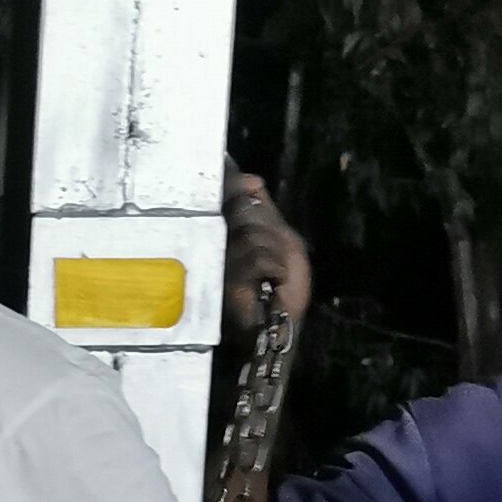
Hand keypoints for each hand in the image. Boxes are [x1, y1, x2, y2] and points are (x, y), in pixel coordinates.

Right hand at [223, 170, 311, 333]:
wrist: (282, 322)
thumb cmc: (282, 285)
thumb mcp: (283, 238)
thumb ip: (266, 210)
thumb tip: (251, 179)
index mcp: (232, 228)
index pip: (229, 193)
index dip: (237, 184)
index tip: (252, 184)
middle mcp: (218, 240)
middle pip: (242, 209)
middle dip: (269, 231)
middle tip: (275, 256)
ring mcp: (218, 259)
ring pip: (251, 233)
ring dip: (275, 254)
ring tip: (274, 274)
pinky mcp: (221, 279)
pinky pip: (254, 256)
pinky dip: (274, 268)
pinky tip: (272, 283)